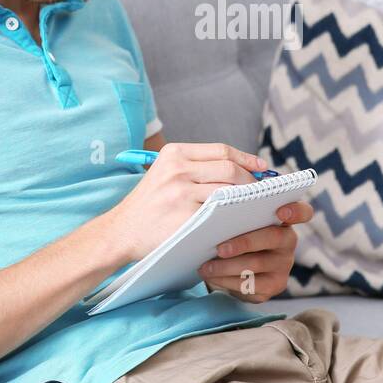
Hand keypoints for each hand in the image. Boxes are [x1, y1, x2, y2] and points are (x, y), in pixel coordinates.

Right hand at [106, 142, 265, 264]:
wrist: (121, 232)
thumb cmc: (149, 205)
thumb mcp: (165, 173)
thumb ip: (196, 167)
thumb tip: (242, 169)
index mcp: (174, 153)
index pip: (221, 150)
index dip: (246, 159)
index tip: (261, 168)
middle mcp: (177, 169)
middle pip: (229, 169)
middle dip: (250, 181)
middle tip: (260, 193)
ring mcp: (180, 194)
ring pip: (227, 192)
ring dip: (245, 201)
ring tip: (254, 207)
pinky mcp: (184, 218)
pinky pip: (219, 216)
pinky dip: (233, 218)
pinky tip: (239, 222)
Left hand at [198, 201, 310, 303]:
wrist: (230, 265)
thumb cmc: (232, 233)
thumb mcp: (234, 219)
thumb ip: (235, 209)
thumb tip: (217, 204)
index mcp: (282, 218)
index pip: (302, 212)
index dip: (296, 211)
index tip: (280, 212)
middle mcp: (288, 241)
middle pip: (273, 238)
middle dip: (244, 243)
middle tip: (219, 249)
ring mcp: (283, 265)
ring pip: (257, 265)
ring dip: (227, 267)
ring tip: (205, 267)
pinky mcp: (274, 286)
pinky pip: (251, 286)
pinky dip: (227, 281)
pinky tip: (212, 277)